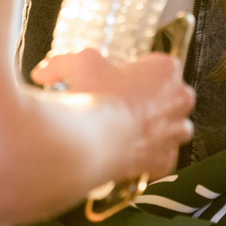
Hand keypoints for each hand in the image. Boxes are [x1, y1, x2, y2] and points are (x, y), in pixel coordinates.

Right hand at [33, 50, 194, 180]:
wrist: (93, 144)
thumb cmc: (95, 100)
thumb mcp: (79, 64)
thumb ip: (62, 63)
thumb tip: (45, 72)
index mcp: (166, 70)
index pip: (158, 65)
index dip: (137, 71)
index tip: (120, 78)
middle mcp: (180, 101)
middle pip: (169, 95)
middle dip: (149, 99)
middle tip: (120, 102)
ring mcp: (175, 134)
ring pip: (172, 127)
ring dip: (153, 127)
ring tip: (126, 127)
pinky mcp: (165, 161)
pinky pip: (161, 156)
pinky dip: (147, 155)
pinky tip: (127, 149)